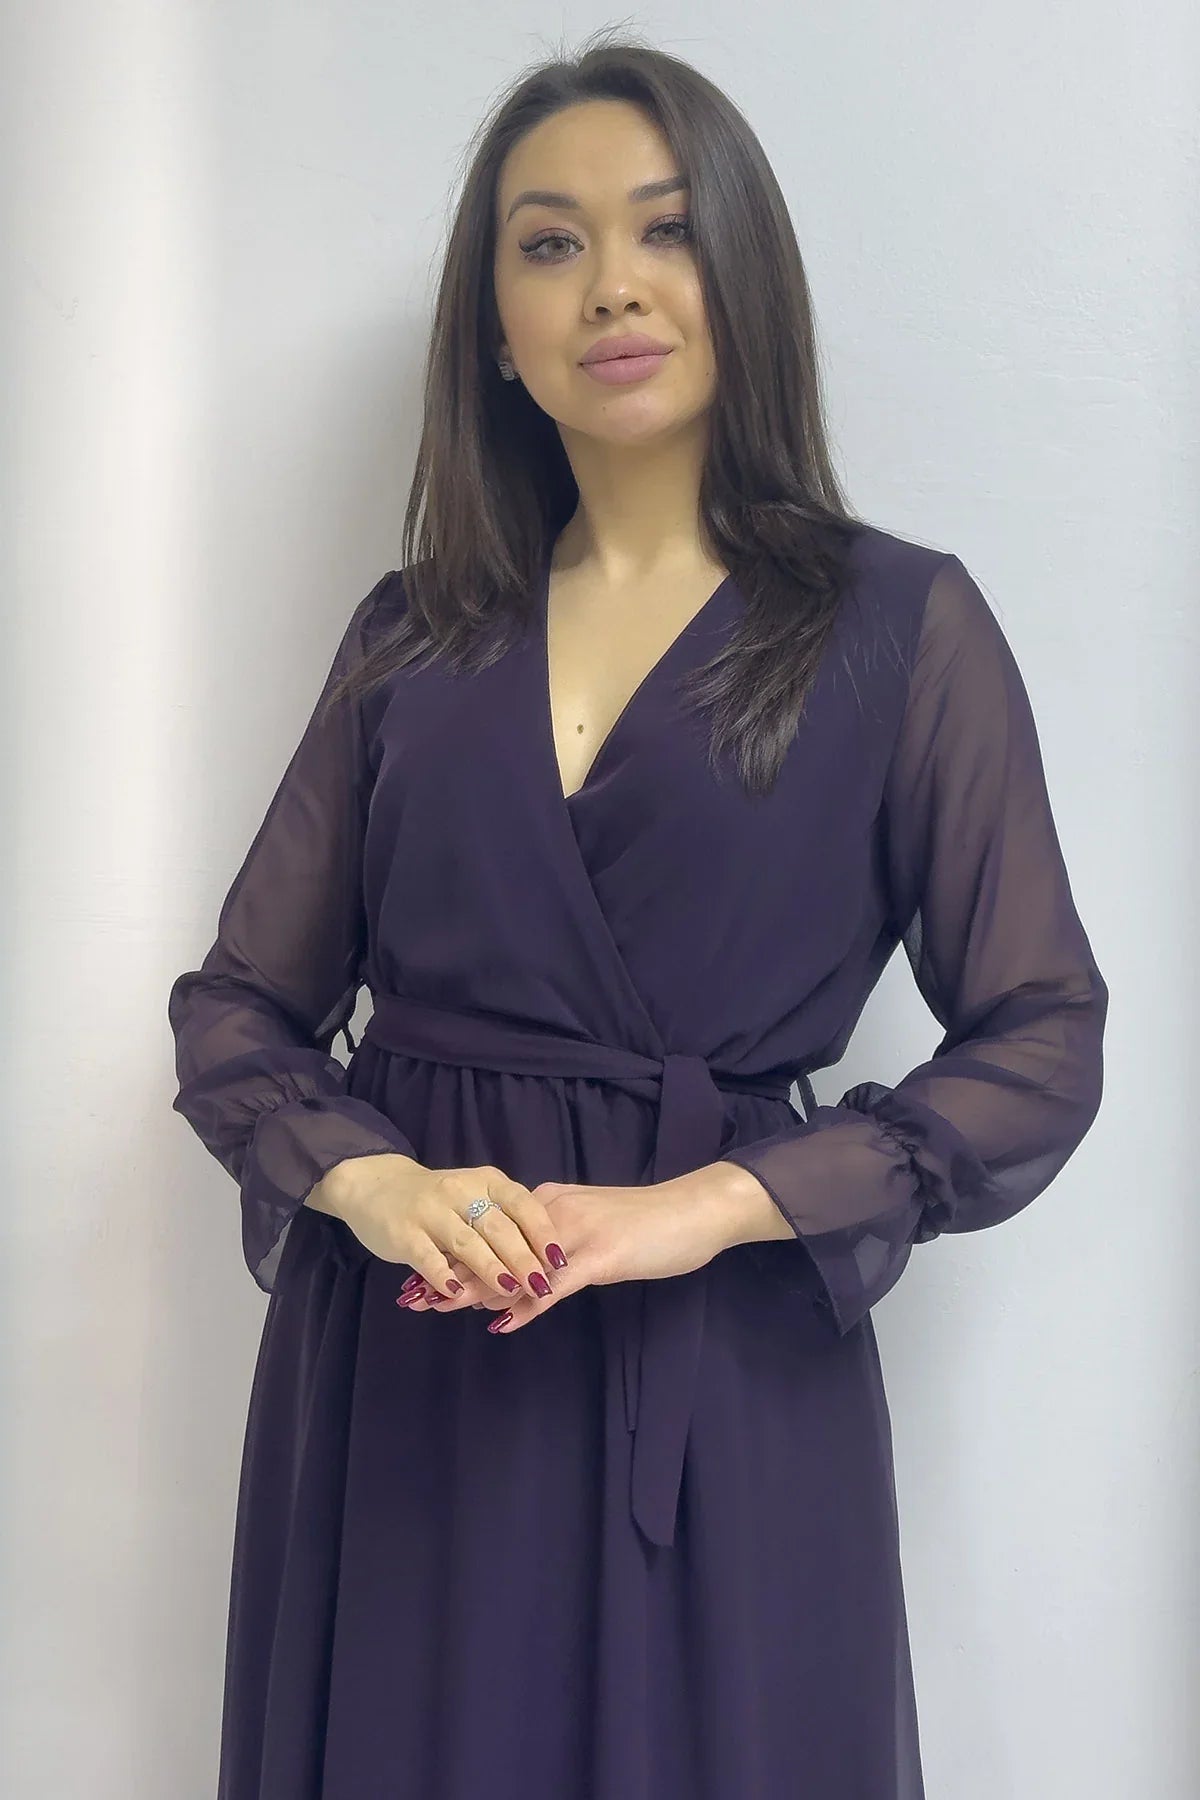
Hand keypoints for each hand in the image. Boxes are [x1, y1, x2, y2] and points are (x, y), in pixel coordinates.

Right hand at [322, 1153, 565, 1304]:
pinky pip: (428, 1258)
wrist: (376, 1186)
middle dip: (523, 1258)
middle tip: (542, 1285)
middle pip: (499, 1227)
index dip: (542, 1233)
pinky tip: (455, 1293)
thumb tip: (546, 1259)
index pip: (522, 1204)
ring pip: (467, 1243)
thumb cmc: (438, 1199)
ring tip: (511, 1290)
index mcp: (486, 1181)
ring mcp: (431, 1211)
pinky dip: (443, 1276)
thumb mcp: (475, 1196)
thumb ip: (505, 1220)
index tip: (560, 1260)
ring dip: (491, 1269)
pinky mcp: (404, 1233)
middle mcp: (461, 1191)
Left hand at [400, 1172, 736, 1333]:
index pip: (492, 1231)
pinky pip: (554, 1286)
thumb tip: (520, 1275)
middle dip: (453, 1272)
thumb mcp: (592, 1232)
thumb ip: (554, 1249)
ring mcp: (576, 1234)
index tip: (422, 1272)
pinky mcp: (600, 1257)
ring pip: (516, 1265)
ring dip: (476, 1289)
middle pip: (493, 1246)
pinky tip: (503, 1323)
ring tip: (439, 1308)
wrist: (693, 1210)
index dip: (456, 1253)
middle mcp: (554, 1212)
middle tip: (414, 1297)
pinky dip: (526, 1306)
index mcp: (549, 1203)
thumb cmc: (647, 1224)